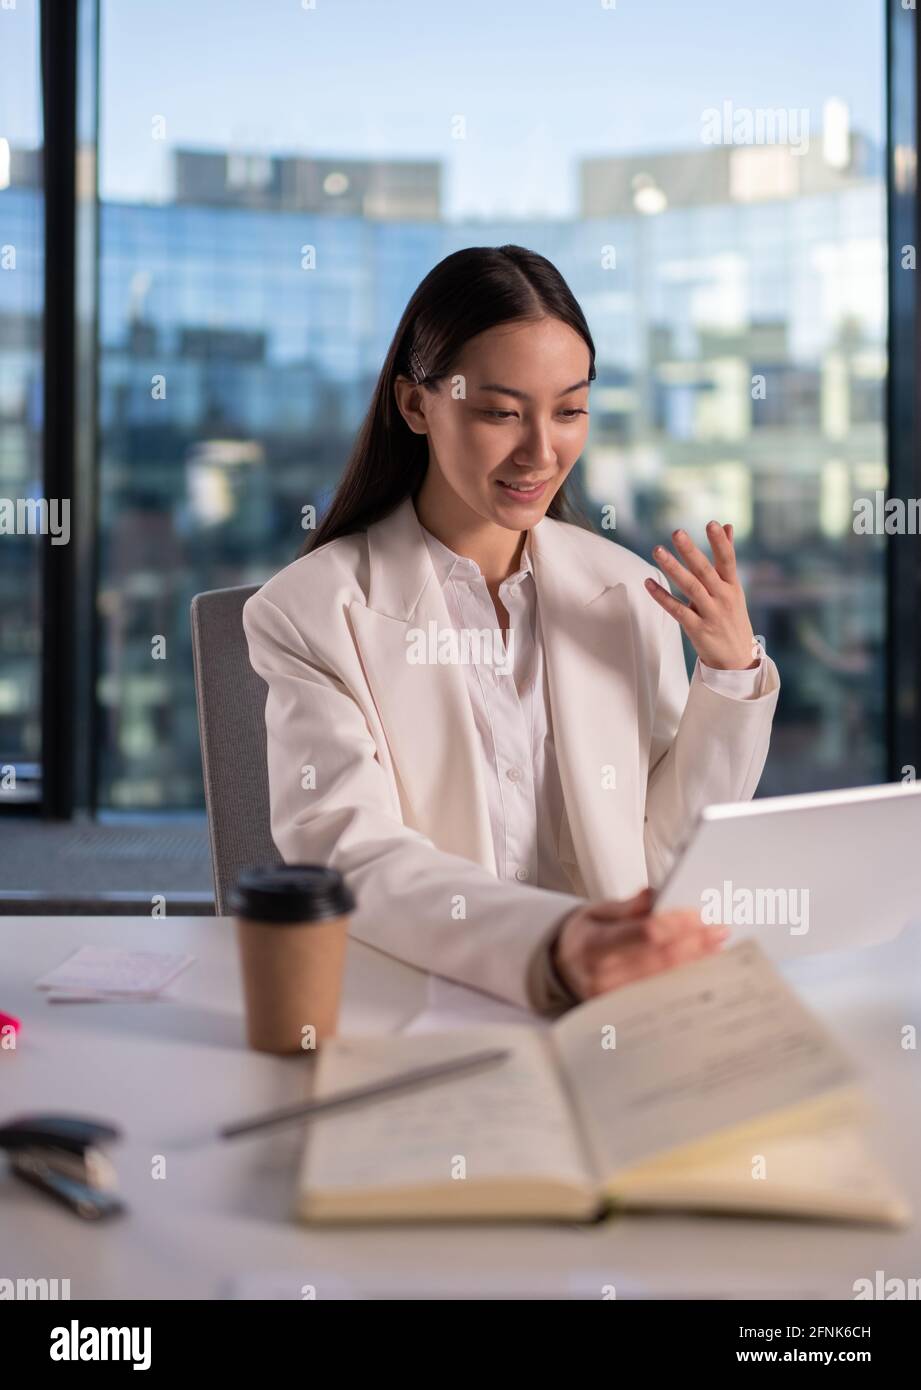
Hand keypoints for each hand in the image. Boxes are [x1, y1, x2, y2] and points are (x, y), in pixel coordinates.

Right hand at [550, 888, 728, 1000]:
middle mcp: (602, 977)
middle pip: (661, 959)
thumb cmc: (586, 935)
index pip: (645, 934)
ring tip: (716, 946)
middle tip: (719, 930)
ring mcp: (614, 1000)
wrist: (564, 967)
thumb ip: (629, 906)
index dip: (675, 924)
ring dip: (696, 962)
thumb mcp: (598, 911)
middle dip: (694, 942)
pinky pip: (661, 994)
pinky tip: (700, 965)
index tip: (698, 915)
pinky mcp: (625, 1013)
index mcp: (593, 945)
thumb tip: (657, 895)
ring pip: (665, 980)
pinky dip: (684, 977)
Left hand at [644, 520, 759, 670]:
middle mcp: (723, 598)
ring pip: (690, 588)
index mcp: (732, 586)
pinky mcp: (697, 629)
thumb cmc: (732, 618)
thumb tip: (727, 526)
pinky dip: (662, 597)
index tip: (711, 524)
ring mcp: (710, 614)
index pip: (728, 560)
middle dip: (691, 551)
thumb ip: (726, 558)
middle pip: (705, 571)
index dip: (720, 543)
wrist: (738, 659)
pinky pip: (677, 610)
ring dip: (673, 568)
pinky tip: (649, 583)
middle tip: (677, 532)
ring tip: (657, 550)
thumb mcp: (733, 588)